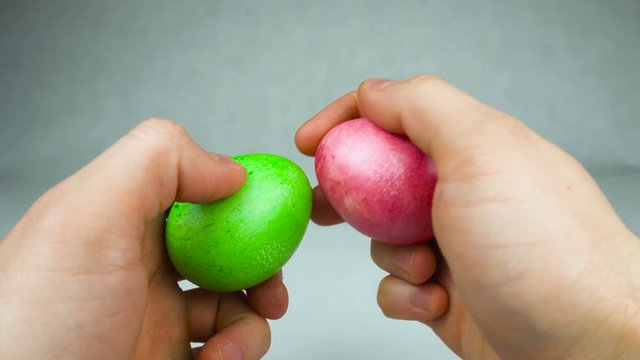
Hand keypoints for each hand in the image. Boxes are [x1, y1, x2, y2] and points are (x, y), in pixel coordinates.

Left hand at [0, 119, 287, 359]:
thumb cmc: (27, 329)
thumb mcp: (85, 221)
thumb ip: (155, 162)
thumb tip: (228, 168)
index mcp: (119, 222)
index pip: (196, 191)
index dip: (240, 199)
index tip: (273, 213)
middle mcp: (137, 267)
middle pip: (224, 248)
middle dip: (260, 264)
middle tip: (270, 283)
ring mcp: (154, 319)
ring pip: (233, 303)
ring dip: (251, 320)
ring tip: (234, 342)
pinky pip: (225, 348)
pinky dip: (236, 353)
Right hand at [296, 76, 639, 358]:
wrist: (586, 345)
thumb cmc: (544, 249)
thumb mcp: (480, 151)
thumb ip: (422, 106)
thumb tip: (374, 93)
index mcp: (472, 147)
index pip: (396, 114)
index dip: (347, 121)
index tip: (310, 142)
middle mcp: (463, 192)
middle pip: (382, 177)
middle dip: (350, 193)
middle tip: (328, 205)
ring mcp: (455, 243)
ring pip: (383, 236)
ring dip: (391, 255)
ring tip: (426, 268)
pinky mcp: (447, 291)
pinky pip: (395, 285)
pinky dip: (404, 295)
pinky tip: (436, 300)